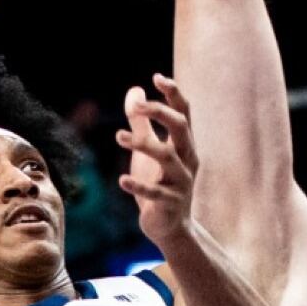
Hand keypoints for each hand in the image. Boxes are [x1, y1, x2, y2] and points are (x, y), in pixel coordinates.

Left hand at [115, 74, 198, 247]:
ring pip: (168, 157)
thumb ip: (141, 122)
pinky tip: (122, 180)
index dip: (173, 94)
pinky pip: (156, 193)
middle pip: (181, 128)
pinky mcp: (170, 204)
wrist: (169, 228)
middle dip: (161, 113)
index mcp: (184, 145)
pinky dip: (139, 186)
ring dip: (144, 145)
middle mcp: (187, 160)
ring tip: (119, 136)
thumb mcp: (149, 150)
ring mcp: (181, 182)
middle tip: (138, 106)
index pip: (184, 113)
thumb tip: (135, 90)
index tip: (157, 77)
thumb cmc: (159, 183)